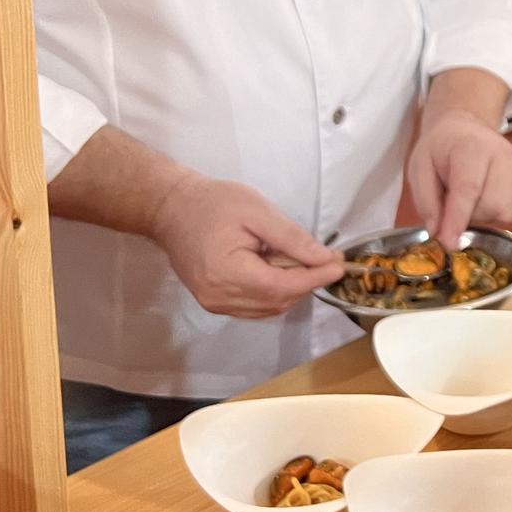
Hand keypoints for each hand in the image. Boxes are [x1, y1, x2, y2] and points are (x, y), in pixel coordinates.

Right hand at [150, 174, 341, 318]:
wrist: (171, 209)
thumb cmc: (214, 204)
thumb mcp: (258, 212)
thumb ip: (292, 238)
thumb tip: (324, 258)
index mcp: (228, 274)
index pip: (283, 287)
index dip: (315, 278)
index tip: (339, 265)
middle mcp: (219, 297)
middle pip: (278, 301)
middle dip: (307, 282)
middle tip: (327, 260)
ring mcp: (214, 303)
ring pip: (269, 308)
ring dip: (292, 289)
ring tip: (301, 261)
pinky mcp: (213, 302)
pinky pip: (255, 306)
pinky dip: (275, 292)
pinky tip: (280, 270)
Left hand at [406, 107, 511, 243]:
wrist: (463, 128)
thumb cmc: (439, 149)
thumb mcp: (419, 169)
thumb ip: (426, 201)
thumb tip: (438, 232)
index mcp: (470, 147)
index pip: (468, 189)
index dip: (458, 219)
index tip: (449, 243)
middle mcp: (501, 154)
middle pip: (490, 205)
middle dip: (468, 215)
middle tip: (451, 203)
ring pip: (503, 211)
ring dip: (481, 215)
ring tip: (467, 199)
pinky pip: (511, 210)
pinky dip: (493, 212)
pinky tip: (481, 198)